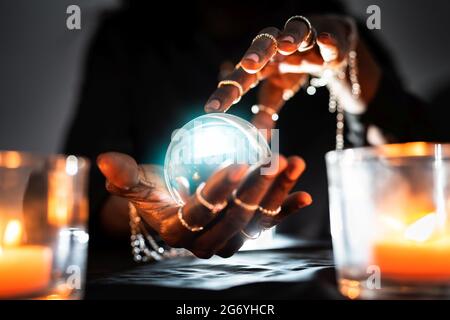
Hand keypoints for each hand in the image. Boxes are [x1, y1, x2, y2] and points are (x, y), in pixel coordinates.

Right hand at [97, 152, 311, 257]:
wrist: (172, 208)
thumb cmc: (155, 192)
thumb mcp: (139, 185)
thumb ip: (126, 177)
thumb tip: (104, 160)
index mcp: (179, 232)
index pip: (201, 212)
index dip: (218, 190)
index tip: (237, 164)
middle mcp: (206, 243)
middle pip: (235, 216)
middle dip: (257, 188)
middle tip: (275, 159)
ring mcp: (229, 240)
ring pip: (257, 219)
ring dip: (277, 193)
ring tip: (294, 164)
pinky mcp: (245, 233)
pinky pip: (268, 224)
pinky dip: (286, 210)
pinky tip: (305, 195)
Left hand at [205, 15, 379, 128]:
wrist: (325, 44)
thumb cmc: (293, 67)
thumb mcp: (279, 90)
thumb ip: (266, 109)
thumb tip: (256, 136)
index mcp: (262, 62)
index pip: (241, 76)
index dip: (227, 92)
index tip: (212, 109)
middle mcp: (278, 46)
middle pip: (263, 44)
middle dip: (256, 54)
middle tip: (248, 66)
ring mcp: (303, 38)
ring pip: (295, 30)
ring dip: (290, 36)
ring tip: (286, 45)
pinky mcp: (327, 34)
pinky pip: (327, 35)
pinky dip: (326, 39)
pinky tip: (323, 39)